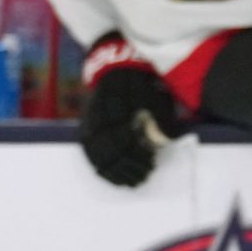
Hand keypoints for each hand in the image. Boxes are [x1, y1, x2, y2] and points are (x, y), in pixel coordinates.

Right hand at [78, 39, 180, 187]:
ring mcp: (91, 122)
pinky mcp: (85, 125)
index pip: (128, 140)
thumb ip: (162, 121)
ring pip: (99, 153)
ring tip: (129, 181)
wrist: (118, 69)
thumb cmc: (143, 87)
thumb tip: (165, 142)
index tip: (150, 165)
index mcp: (121, 110)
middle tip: (142, 177)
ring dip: (115, 170)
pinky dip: (99, 165)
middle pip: (113, 150)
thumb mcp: (157, 99)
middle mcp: (103, 117)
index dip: (139, 157)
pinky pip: (88, 149)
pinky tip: (109, 175)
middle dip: (129, 167)